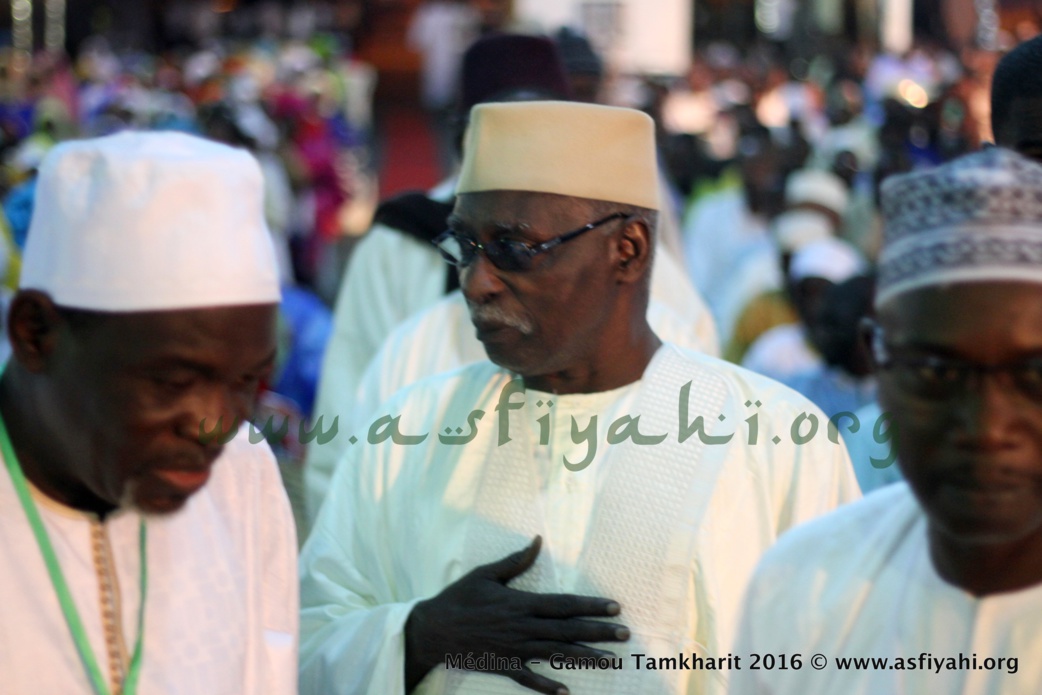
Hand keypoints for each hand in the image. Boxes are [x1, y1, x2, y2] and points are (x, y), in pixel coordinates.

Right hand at [404, 536, 627, 693]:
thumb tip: (537, 541)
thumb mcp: (485, 574)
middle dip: (598, 632)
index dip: (591, 606)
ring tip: (611, 661)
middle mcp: (522, 627)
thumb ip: (515, 561)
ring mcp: (514, 649)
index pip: (564, 605)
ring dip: (585, 657)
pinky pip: (529, 679)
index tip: (615, 607)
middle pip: (568, 630)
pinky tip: (566, 692)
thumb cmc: (458, 598)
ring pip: (556, 654)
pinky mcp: (504, 665)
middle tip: (625, 634)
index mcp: (520, 603)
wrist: (432, 630)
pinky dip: (547, 686)